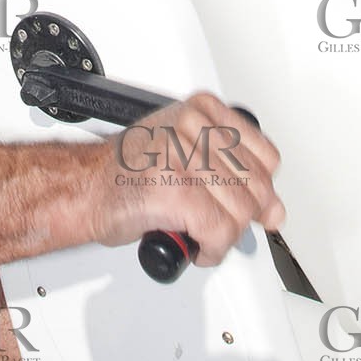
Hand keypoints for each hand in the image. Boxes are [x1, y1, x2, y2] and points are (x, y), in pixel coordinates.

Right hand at [91, 92, 283, 263]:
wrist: (86, 187)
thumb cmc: (130, 171)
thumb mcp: (185, 152)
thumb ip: (231, 172)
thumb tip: (273, 208)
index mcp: (201, 111)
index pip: (265, 155)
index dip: (260, 189)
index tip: (249, 202)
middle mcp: (194, 128)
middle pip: (255, 186)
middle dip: (242, 217)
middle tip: (217, 223)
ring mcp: (185, 159)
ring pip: (240, 213)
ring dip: (223, 237)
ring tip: (201, 234)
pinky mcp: (177, 192)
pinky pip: (219, 232)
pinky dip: (211, 250)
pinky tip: (196, 246)